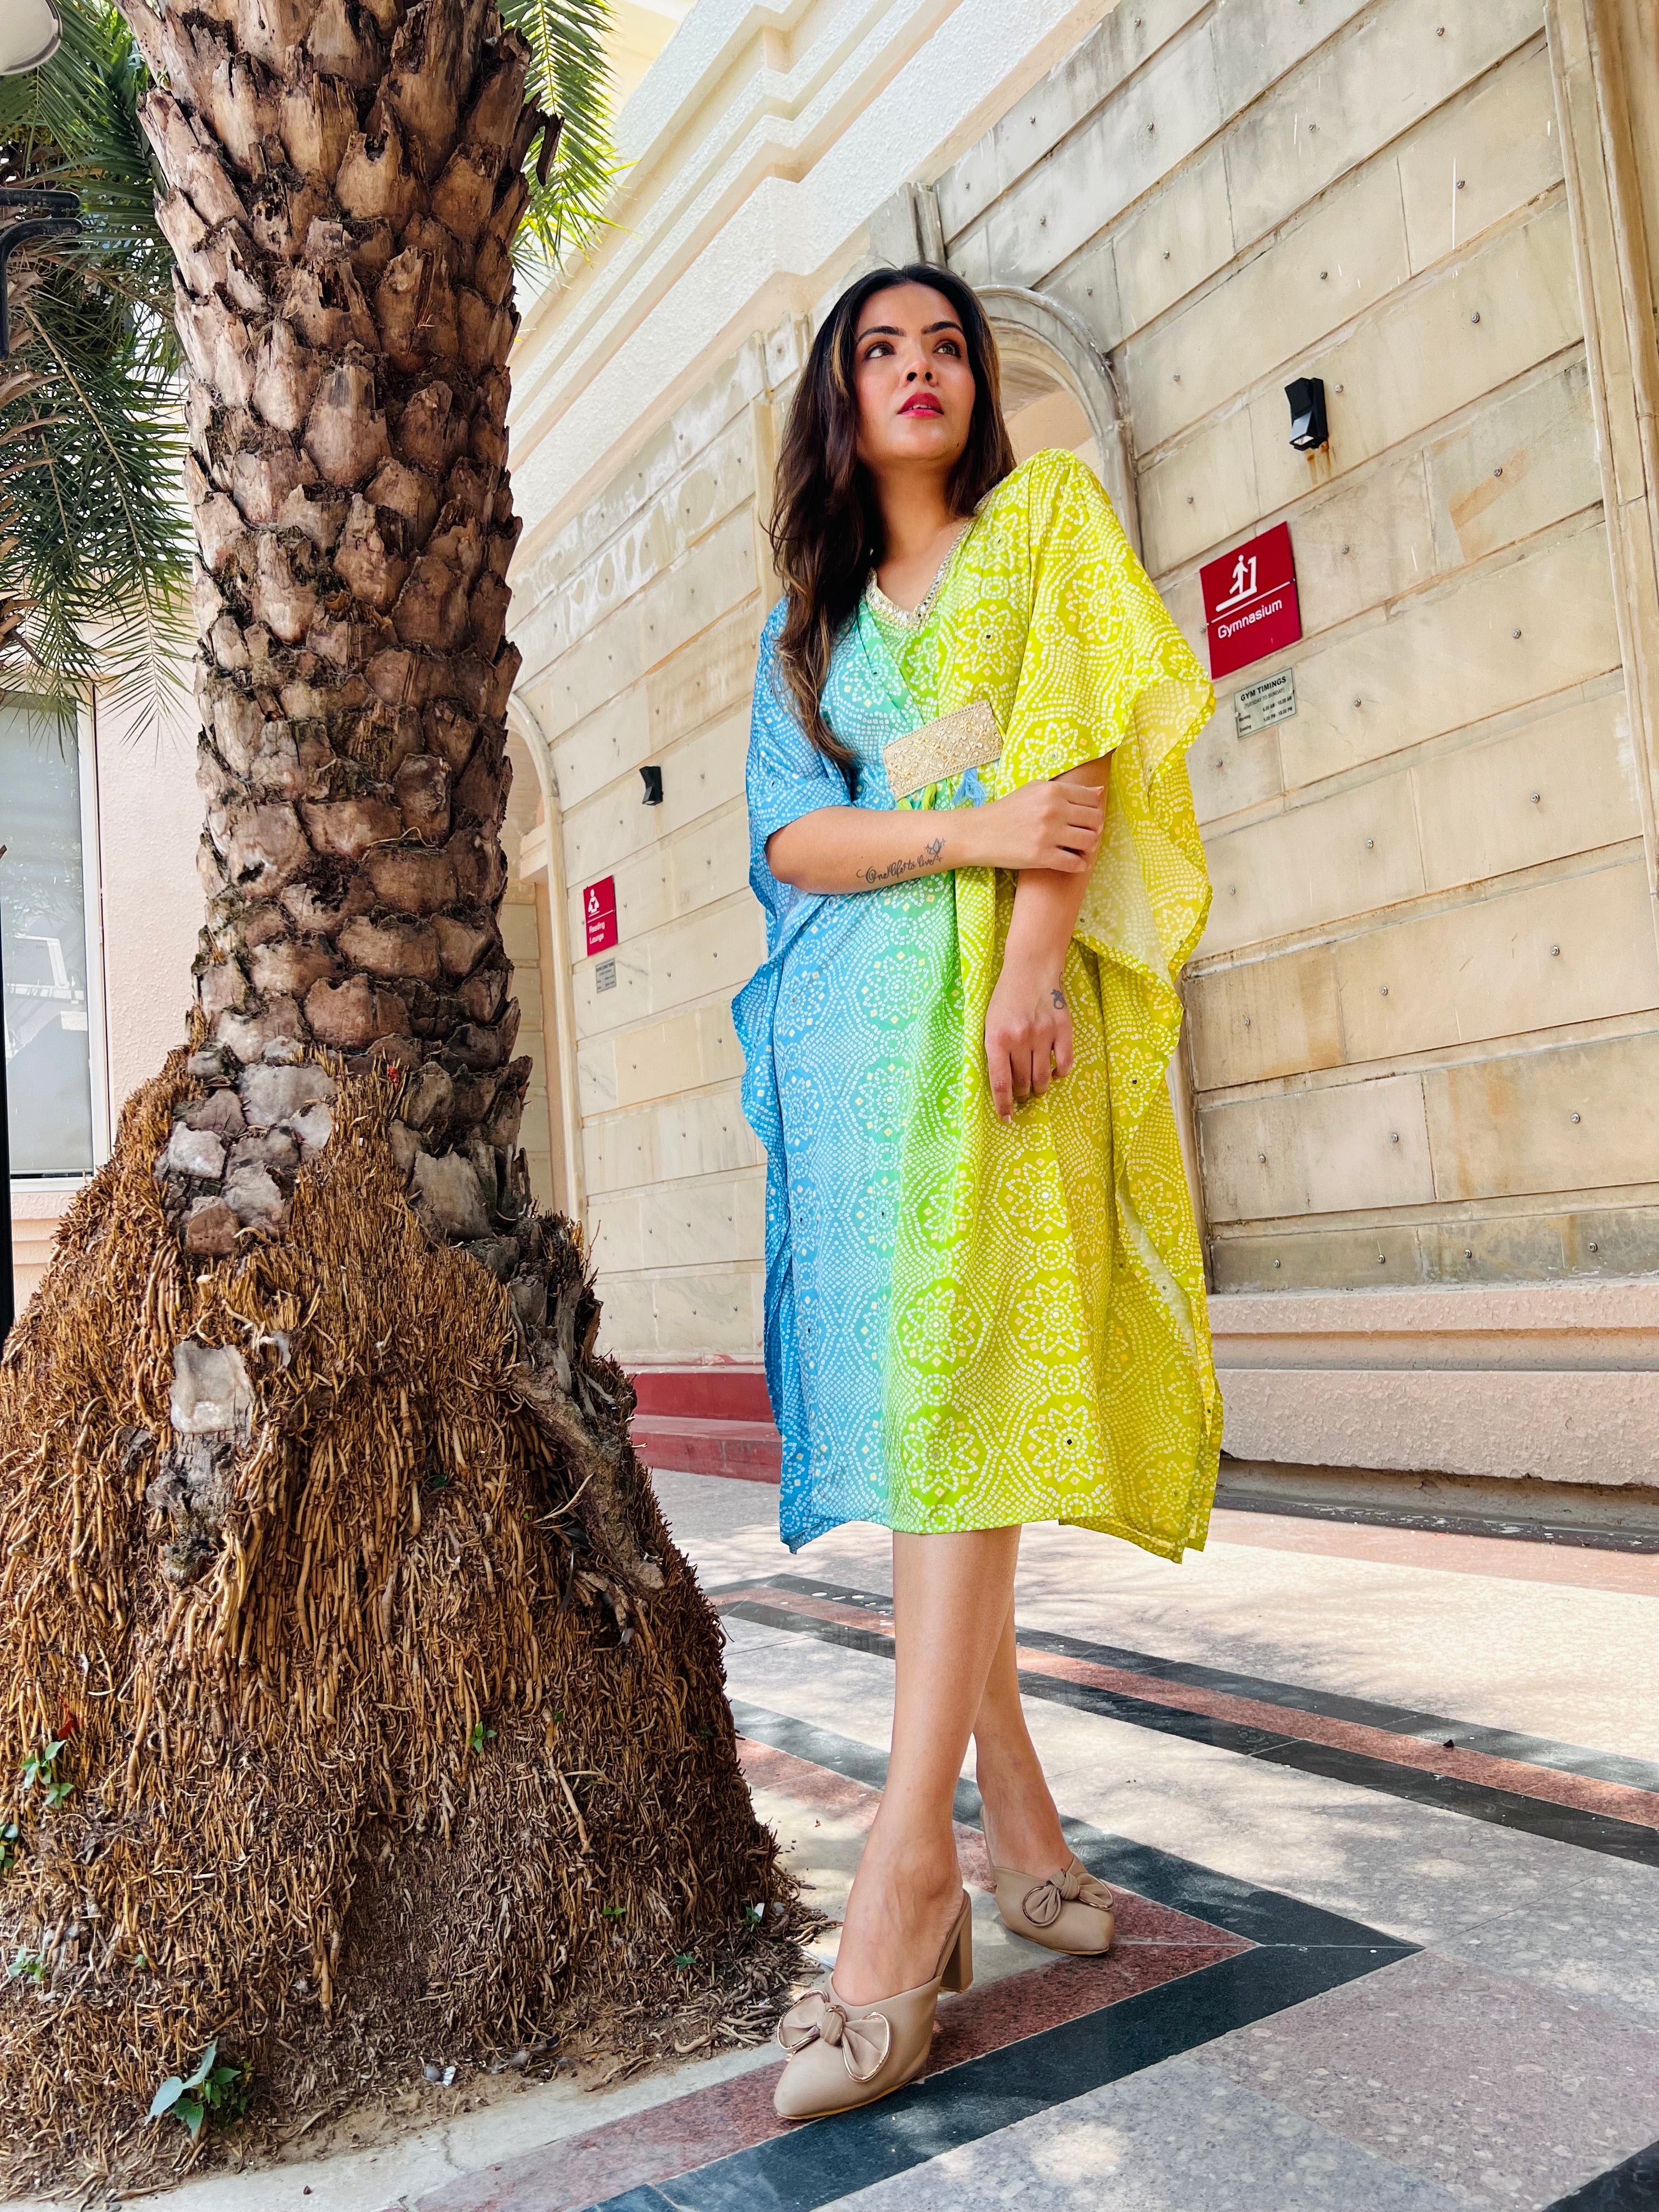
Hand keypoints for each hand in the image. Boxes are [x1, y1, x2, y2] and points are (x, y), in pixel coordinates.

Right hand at [964, 777, 1103, 872]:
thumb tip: (1099, 792)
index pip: (1093, 799)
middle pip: (1095, 820)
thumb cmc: (1008, 810)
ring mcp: (1048, 834)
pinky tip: (1072, 862)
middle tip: (1083, 835)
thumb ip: (1067, 790)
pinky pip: (1075, 863)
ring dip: (1088, 847)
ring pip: (1090, 842)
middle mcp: (1053, 810)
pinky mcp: (1041, 856)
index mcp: (1053, 790)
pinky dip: (1079, 865)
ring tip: (1079, 849)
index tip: (1085, 819)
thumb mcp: (1035, 790)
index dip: (1094, 810)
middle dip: (1094, 829)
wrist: (979, 832)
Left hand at [985, 959, 1073, 1119]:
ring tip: (1036, 1086)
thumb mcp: (989, 1023)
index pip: (1000, 1083)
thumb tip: (1004, 1084)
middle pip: (1023, 1083)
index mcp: (997, 1039)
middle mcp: (1020, 1039)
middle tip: (1022, 1094)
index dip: (1003, 1105)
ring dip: (1039, 1088)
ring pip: (1043, 1078)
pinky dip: (1059, 1074)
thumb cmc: (1005, 998)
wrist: (1031, 968)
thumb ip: (995, 1051)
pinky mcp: (1063, 1030)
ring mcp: (1043, 1035)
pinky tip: (1053, 1072)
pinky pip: (1064, 1064)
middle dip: (1021, 1094)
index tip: (1006, 1119)